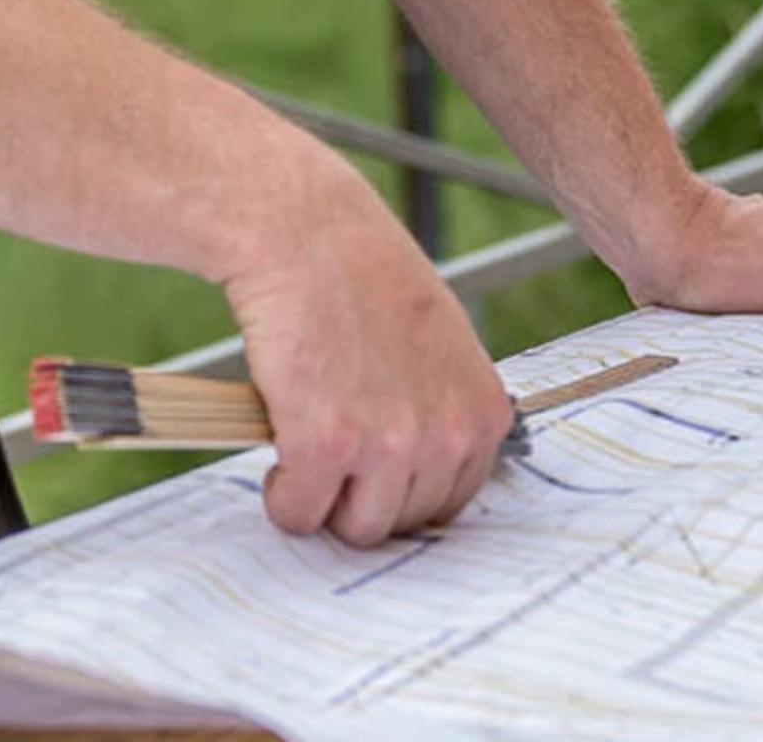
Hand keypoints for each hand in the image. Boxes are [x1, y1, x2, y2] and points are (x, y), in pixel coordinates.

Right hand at [218, 183, 519, 548]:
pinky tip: (278, 456)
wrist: (308, 233)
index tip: (370, 470)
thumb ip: (441, 410)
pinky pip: (300, 513)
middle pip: (403, 523)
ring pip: (355, 529)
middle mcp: (448, 435)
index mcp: (484, 414)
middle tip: (331, 455)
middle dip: (361, 497)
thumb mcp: (439, 348)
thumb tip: (418, 477)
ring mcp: (390, 443)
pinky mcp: (327, 444)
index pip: (451, 504)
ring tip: (304, 453)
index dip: (402, 490)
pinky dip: (282, 496)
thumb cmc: (363, 279)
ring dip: (323, 501)